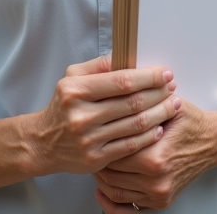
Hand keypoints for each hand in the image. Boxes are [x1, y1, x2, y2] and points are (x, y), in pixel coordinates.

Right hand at [27, 55, 179, 176]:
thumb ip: (98, 66)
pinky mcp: (95, 159)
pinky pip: (131, 146)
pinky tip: (159, 127)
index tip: (165, 73)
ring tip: (173, 105)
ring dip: (160, 113)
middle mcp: (81, 115)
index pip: (122, 81)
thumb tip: (126, 57)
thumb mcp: (72, 78)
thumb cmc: (63, 106)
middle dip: (159, 93)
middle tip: (173, 88)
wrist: (43, 142)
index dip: (149, 77)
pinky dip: (149, 136)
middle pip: (133, 103)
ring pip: (135, 124)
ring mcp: (89, 139)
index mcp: (76, 90)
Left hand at [93, 99, 216, 210]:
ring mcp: (158, 194)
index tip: (95, 131)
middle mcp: (156, 180)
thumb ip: (142, 100)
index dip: (101, 140)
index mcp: (155, 157)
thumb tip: (116, 85)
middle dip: (99, 157)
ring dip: (101, 177)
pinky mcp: (160, 202)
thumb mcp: (169, 104)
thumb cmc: (191, 123)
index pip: (113, 151)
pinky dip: (111, 201)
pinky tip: (102, 189)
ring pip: (114, 190)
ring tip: (97, 161)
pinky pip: (126, 207)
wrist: (213, 142)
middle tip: (92, 144)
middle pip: (110, 172)